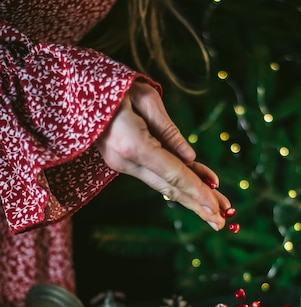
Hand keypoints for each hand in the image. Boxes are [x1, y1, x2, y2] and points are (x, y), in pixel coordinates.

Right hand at [95, 81, 231, 229]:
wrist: (73, 89)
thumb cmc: (112, 84)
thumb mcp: (146, 98)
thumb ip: (169, 131)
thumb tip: (190, 158)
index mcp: (133, 146)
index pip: (173, 174)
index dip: (198, 192)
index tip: (217, 209)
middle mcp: (126, 162)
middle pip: (169, 187)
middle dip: (197, 205)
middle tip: (221, 223)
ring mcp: (122, 164)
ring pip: (163, 184)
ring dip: (190, 198)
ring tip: (214, 213)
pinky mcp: (123, 161)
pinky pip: (155, 174)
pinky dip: (177, 182)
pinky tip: (198, 188)